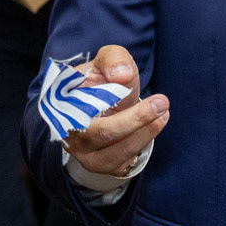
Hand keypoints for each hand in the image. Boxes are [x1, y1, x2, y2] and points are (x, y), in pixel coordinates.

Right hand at [61, 45, 168, 177]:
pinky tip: (156, 123)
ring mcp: (84, 154)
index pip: (76, 106)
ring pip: (117, 151)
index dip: (100, 98)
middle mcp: (68, 133)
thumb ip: (113, 59)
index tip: (129, 81)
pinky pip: (124, 161)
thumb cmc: (102, 81)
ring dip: (145, 132)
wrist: (105, 105)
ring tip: (163, 112)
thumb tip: (122, 75)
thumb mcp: (106, 60)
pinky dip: (143, 143)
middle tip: (161, 102)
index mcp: (61, 104)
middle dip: (135, 119)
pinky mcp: (102, 166)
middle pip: (101, 133)